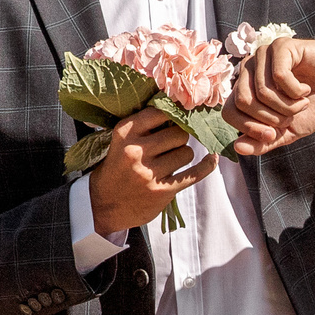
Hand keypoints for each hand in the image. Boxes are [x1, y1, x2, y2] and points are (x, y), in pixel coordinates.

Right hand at [87, 107, 216, 230]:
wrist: (103, 205)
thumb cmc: (117, 168)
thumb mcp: (121, 142)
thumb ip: (145, 127)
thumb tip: (180, 109)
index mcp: (124, 133)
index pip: (160, 112)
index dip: (173, 114)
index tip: (178, 116)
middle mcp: (136, 151)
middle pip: (178, 133)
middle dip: (179, 137)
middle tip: (172, 144)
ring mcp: (149, 173)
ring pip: (186, 152)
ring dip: (183, 155)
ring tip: (171, 161)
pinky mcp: (162, 191)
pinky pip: (194, 173)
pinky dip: (207, 166)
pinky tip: (211, 159)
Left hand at [228, 36, 314, 155]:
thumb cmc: (314, 105)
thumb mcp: (287, 132)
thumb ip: (262, 142)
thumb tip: (237, 148)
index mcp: (245, 88)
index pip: (229, 111)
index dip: (249, 128)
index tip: (273, 135)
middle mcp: (249, 69)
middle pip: (243, 101)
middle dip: (271, 118)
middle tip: (292, 116)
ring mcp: (263, 55)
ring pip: (262, 91)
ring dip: (288, 106)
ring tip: (302, 103)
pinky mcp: (281, 46)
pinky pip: (279, 76)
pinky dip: (296, 91)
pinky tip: (305, 90)